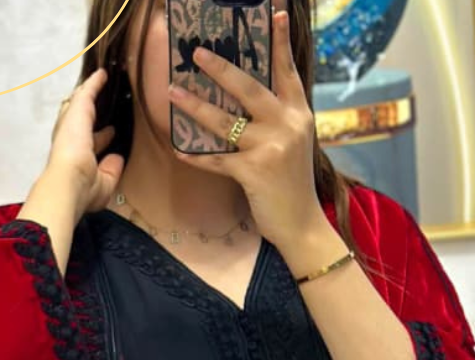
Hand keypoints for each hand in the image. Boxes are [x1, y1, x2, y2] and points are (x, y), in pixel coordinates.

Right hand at [49, 68, 125, 214]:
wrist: (70, 180)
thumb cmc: (84, 188)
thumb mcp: (104, 183)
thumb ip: (111, 170)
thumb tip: (117, 157)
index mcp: (77, 158)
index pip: (90, 144)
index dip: (102, 138)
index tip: (111, 133)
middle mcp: (71, 139)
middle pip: (80, 120)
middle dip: (90, 113)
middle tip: (102, 105)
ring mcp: (71, 123)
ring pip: (80, 103)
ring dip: (90, 93)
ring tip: (100, 82)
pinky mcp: (76, 110)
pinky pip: (87, 92)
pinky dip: (95, 83)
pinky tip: (104, 74)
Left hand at [167, 10, 329, 258]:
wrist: (301, 223)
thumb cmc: (292, 183)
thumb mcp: (294, 143)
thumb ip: (278, 118)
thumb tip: (247, 97)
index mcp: (298, 113)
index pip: (287, 71)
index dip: (280, 42)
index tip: (275, 12)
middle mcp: (286, 125)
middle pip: (248, 87)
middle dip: (220, 68)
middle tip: (197, 53)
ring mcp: (269, 148)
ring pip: (225, 121)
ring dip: (195, 106)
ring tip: (172, 91)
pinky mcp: (253, 172)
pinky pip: (216, 159)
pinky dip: (196, 156)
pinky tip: (178, 149)